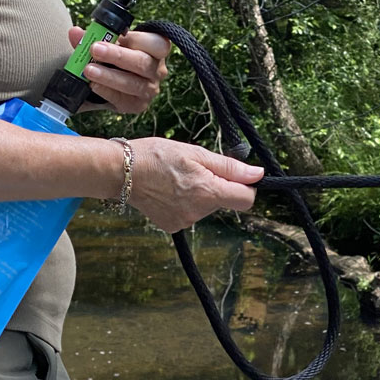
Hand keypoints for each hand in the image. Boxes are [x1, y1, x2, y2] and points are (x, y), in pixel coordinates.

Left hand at [70, 27, 169, 113]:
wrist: (113, 82)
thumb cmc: (116, 57)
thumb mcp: (109, 43)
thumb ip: (93, 38)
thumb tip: (75, 32)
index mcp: (156, 50)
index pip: (157, 43)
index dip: (136, 39)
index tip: (115, 35)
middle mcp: (157, 70)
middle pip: (142, 63)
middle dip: (117, 56)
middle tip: (95, 49)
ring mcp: (149, 89)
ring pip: (133, 83)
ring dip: (108, 76)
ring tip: (88, 70)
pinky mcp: (137, 105)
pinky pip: (122, 99)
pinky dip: (106, 91)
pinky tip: (92, 85)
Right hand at [121, 137, 264, 232]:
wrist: (121, 171)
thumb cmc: (157, 156)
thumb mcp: (196, 153)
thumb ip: (229, 167)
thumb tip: (258, 175)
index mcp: (208, 192)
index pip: (246, 200)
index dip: (245, 186)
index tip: (234, 175)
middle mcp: (198, 212)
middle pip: (224, 201)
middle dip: (216, 186)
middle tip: (194, 169)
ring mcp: (184, 222)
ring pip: (206, 207)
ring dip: (199, 193)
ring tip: (177, 178)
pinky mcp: (172, 227)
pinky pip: (190, 214)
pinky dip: (184, 203)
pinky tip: (168, 191)